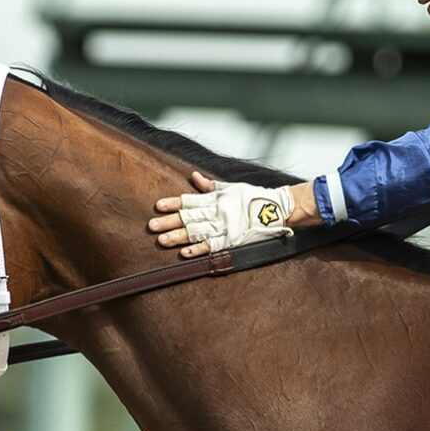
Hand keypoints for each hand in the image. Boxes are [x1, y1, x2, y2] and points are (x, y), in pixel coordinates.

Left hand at [149, 172, 295, 257]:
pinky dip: (199, 250)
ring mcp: (225, 227)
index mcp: (216, 198)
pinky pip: (213, 246)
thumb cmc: (254, 196)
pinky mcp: (233, 240)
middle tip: (152, 225)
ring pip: (197, 232)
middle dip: (170, 221)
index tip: (157, 206)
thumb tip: (194, 176)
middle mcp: (218, 212)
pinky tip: (185, 253)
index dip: (173, 203)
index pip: (190, 200)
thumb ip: (210, 185)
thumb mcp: (231, 187)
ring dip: (179, 236)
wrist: (278, 208)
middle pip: (189, 217)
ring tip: (162, 240)